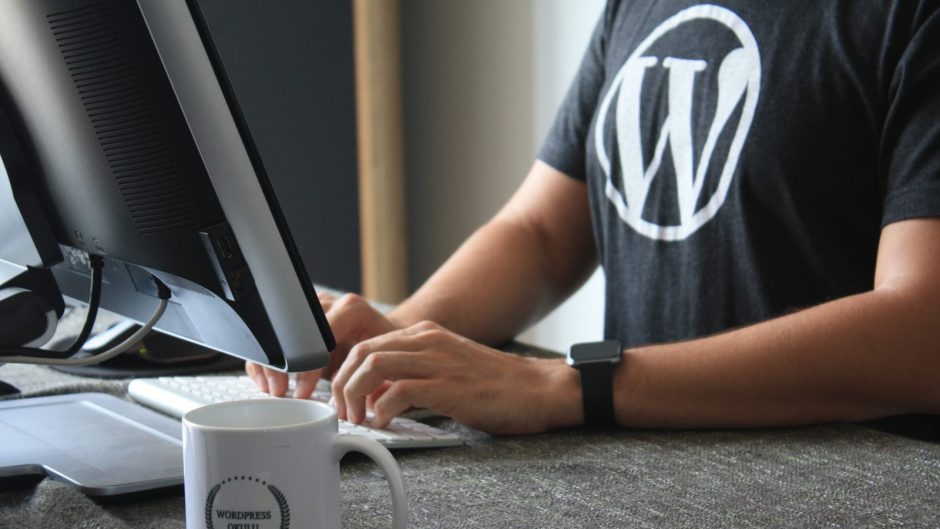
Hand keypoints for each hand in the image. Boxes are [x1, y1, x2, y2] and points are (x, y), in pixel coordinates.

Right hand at [246, 292, 401, 397]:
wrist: (387, 339)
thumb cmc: (388, 352)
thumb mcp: (382, 362)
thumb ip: (365, 375)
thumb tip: (351, 402)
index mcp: (351, 309)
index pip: (318, 335)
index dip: (306, 366)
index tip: (303, 391)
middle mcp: (329, 304)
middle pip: (291, 330)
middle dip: (282, 364)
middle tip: (280, 391)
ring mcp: (311, 309)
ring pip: (277, 331)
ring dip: (270, 363)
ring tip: (274, 389)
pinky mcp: (300, 320)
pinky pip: (274, 337)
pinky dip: (268, 360)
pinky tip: (268, 381)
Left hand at [330, 321, 583, 434]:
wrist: (539, 389)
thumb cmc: (496, 386)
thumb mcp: (447, 368)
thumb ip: (412, 374)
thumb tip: (375, 395)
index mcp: (426, 335)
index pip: (367, 342)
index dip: (346, 371)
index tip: (343, 396)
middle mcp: (428, 340)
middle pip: (362, 351)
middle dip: (342, 383)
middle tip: (345, 411)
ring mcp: (438, 361)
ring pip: (372, 365)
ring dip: (355, 394)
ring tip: (359, 418)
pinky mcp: (448, 386)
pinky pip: (398, 391)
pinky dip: (382, 410)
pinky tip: (385, 423)